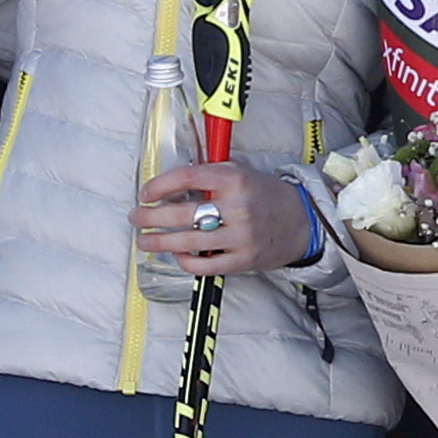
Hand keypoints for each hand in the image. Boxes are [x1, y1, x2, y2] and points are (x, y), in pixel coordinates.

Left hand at [134, 156, 307, 278]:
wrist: (301, 220)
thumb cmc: (262, 194)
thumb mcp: (240, 172)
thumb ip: (208, 175)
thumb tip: (168, 184)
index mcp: (234, 179)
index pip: (186, 178)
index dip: (159, 186)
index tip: (145, 193)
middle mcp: (237, 207)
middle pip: (181, 213)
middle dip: (151, 217)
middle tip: (136, 218)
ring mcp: (241, 236)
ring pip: (188, 242)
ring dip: (159, 242)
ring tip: (144, 240)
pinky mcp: (243, 259)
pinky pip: (204, 265)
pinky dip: (185, 261)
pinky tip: (176, 255)